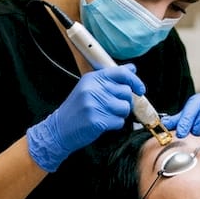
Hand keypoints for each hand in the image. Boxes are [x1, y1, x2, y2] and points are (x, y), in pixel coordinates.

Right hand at [27, 64, 144, 171]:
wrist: (59, 129)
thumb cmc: (76, 109)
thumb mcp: (89, 88)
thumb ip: (110, 78)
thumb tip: (132, 69)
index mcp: (92, 78)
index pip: (121, 73)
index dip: (135, 81)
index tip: (140, 90)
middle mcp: (93, 89)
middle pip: (126, 92)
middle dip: (124, 102)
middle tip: (112, 108)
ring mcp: (95, 105)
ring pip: (125, 108)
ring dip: (120, 114)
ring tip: (106, 115)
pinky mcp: (97, 120)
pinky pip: (119, 122)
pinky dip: (114, 125)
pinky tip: (102, 124)